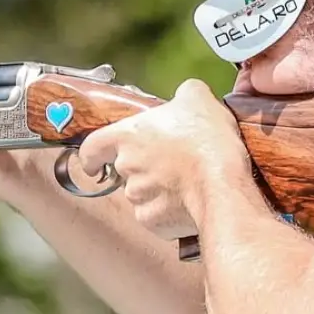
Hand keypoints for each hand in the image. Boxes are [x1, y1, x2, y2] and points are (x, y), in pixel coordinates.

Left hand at [78, 79, 251, 239]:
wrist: (221, 185)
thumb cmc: (206, 140)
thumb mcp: (198, 99)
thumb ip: (183, 94)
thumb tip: (185, 95)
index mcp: (128, 135)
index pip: (92, 147)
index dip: (93, 156)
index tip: (94, 163)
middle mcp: (126, 167)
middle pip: (123, 170)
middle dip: (142, 168)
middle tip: (168, 163)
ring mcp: (137, 196)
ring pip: (140, 193)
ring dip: (156, 189)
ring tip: (184, 182)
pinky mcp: (152, 220)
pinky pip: (155, 215)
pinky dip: (167, 210)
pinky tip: (188, 201)